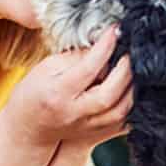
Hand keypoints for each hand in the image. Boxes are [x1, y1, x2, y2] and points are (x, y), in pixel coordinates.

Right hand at [0, 27, 132, 151]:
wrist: (29, 128)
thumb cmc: (35, 92)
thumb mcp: (46, 68)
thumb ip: (75, 57)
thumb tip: (103, 43)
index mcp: (58, 94)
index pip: (87, 68)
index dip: (105, 47)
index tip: (115, 29)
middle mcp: (74, 114)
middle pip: (109, 94)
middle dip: (125, 69)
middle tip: (132, 50)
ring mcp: (87, 128)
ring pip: (121, 111)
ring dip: (134, 87)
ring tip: (135, 67)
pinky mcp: (98, 135)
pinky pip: (125, 123)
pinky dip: (134, 105)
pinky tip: (136, 88)